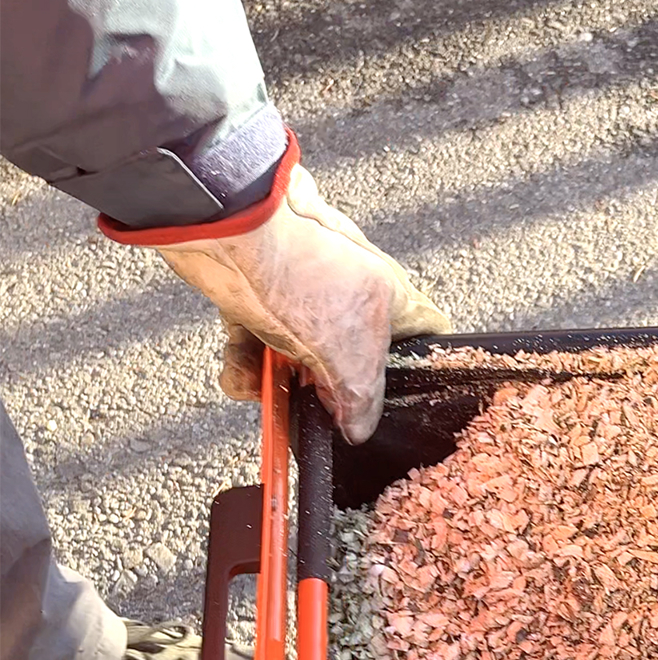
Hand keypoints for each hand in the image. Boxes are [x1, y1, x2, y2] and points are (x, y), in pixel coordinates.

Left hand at [154, 163, 449, 443]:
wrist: (226, 229)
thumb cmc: (302, 277)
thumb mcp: (347, 356)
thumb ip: (361, 399)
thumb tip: (359, 430)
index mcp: (390, 300)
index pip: (428, 330)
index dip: (424, 361)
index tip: (411, 395)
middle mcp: (352, 297)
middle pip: (354, 357)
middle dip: (332, 389)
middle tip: (321, 407)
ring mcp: (303, 297)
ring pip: (300, 356)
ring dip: (279, 384)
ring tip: (267, 390)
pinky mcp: (256, 298)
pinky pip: (256, 345)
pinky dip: (246, 366)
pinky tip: (241, 377)